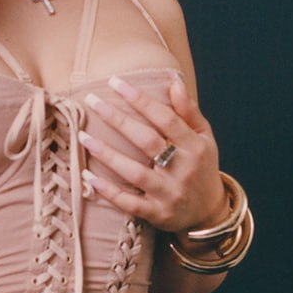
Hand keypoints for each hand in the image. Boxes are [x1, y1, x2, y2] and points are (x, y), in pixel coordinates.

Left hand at [78, 72, 226, 232]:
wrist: (210, 213)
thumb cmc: (201, 166)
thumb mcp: (203, 137)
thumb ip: (188, 109)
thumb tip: (173, 78)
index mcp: (195, 146)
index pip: (165, 118)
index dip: (140, 99)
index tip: (116, 82)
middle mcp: (183, 169)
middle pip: (147, 141)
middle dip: (117, 119)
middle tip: (91, 100)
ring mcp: (169, 193)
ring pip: (135, 172)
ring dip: (107, 154)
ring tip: (82, 136)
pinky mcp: (157, 214)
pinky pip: (130, 203)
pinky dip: (108, 191)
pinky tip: (87, 176)